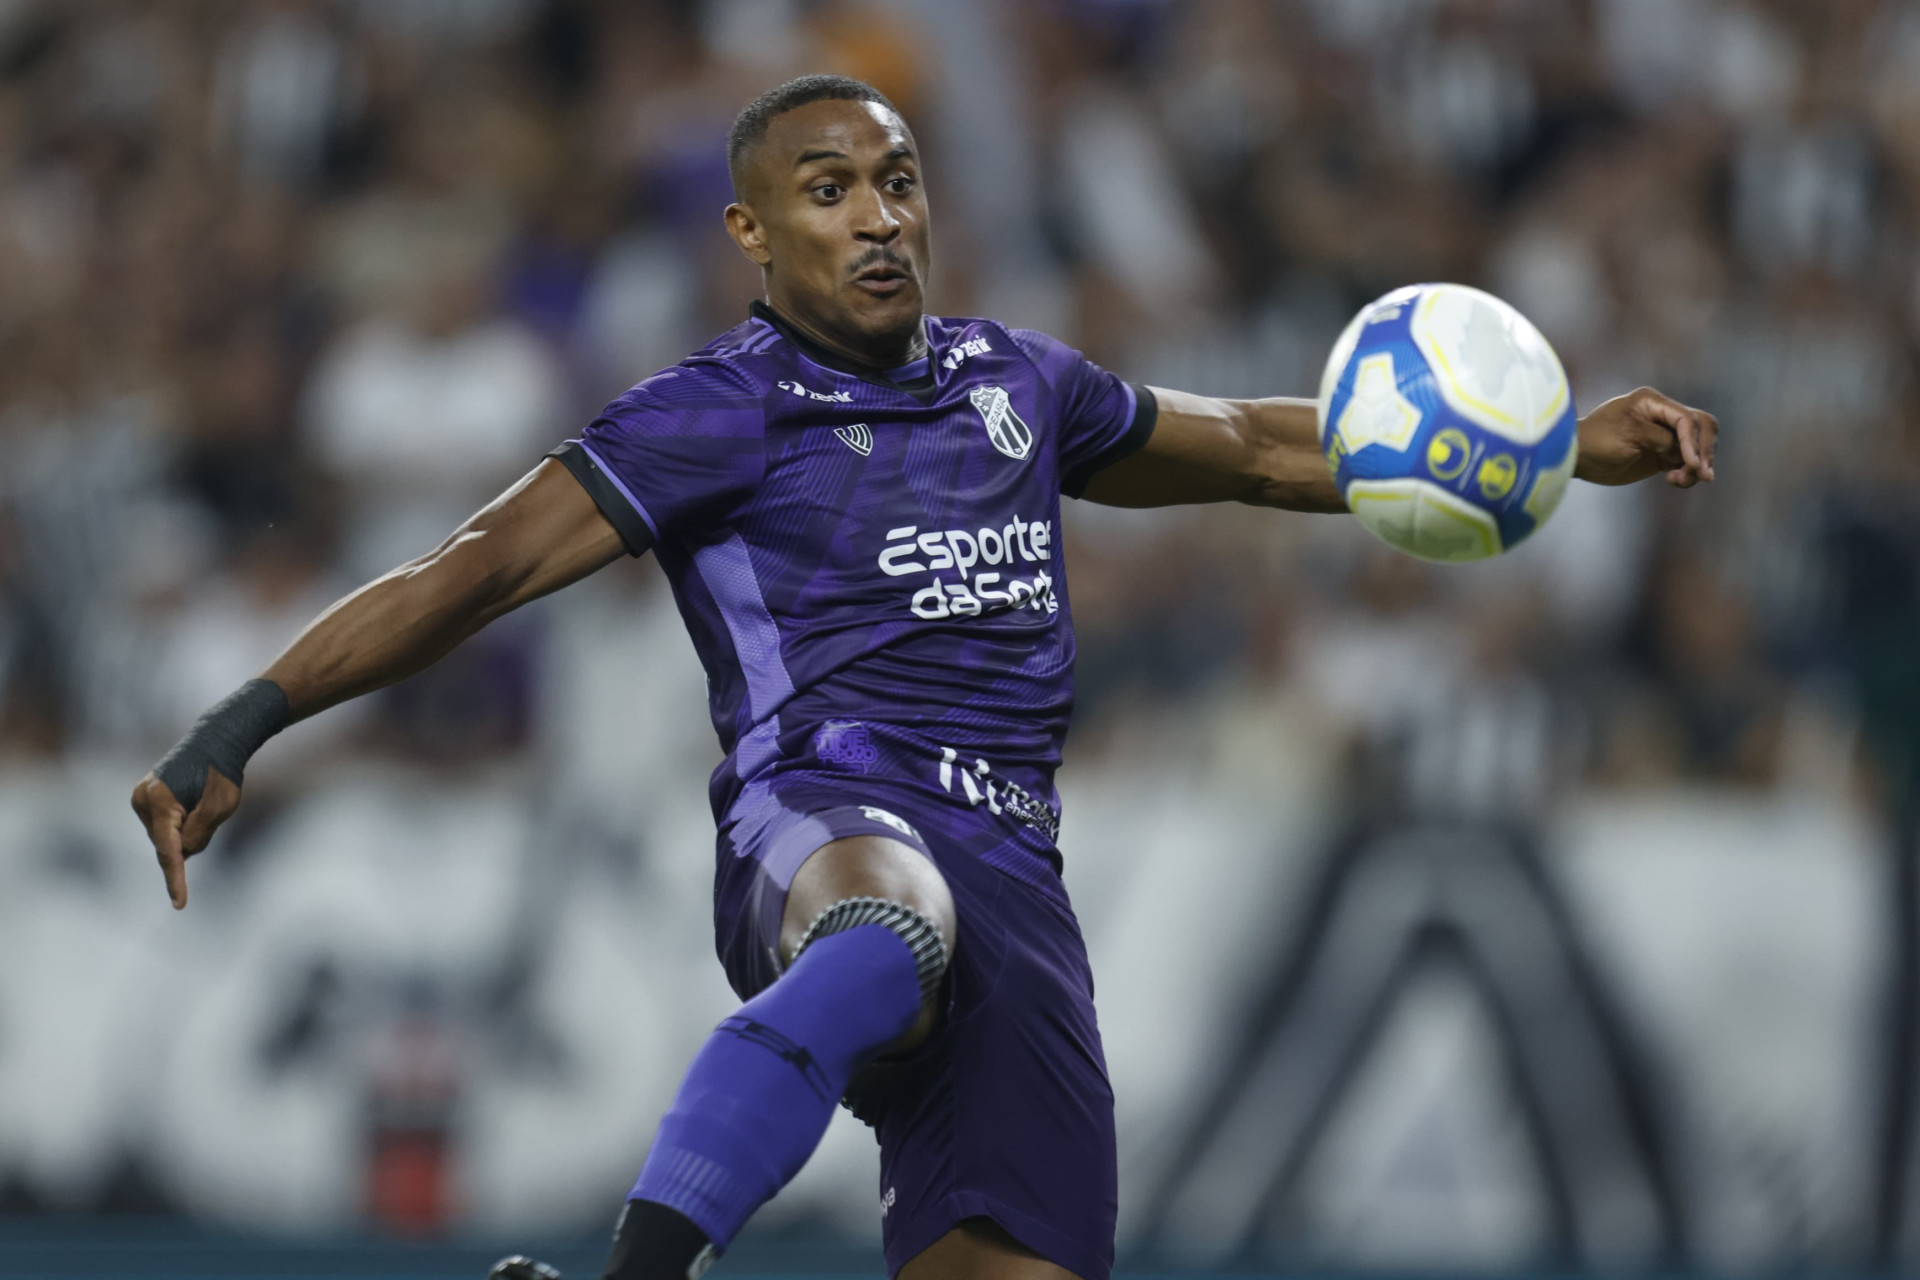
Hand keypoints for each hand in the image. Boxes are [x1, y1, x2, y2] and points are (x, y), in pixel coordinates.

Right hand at [130, 767, 240, 909]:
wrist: (215, 742)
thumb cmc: (221, 773)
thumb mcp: (220, 807)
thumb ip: (199, 834)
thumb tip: (181, 854)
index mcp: (159, 800)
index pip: (167, 850)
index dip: (175, 879)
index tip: (180, 904)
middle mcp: (142, 800)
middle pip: (167, 844)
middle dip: (190, 840)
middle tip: (210, 811)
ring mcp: (141, 799)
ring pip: (166, 837)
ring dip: (187, 831)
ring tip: (202, 802)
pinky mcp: (145, 800)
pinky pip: (165, 827)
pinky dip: (181, 825)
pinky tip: (193, 804)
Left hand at [1574, 387, 1718, 487]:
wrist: (1576, 457)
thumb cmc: (1596, 440)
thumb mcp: (1628, 435)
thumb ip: (1660, 439)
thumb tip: (1685, 450)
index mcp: (1653, 402)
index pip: (1687, 418)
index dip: (1693, 441)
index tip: (1691, 464)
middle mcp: (1662, 415)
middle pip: (1702, 428)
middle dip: (1705, 451)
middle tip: (1701, 475)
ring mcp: (1664, 435)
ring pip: (1698, 447)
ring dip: (1696, 466)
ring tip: (1678, 481)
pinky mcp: (1662, 454)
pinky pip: (1686, 463)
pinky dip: (1687, 473)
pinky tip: (1674, 481)